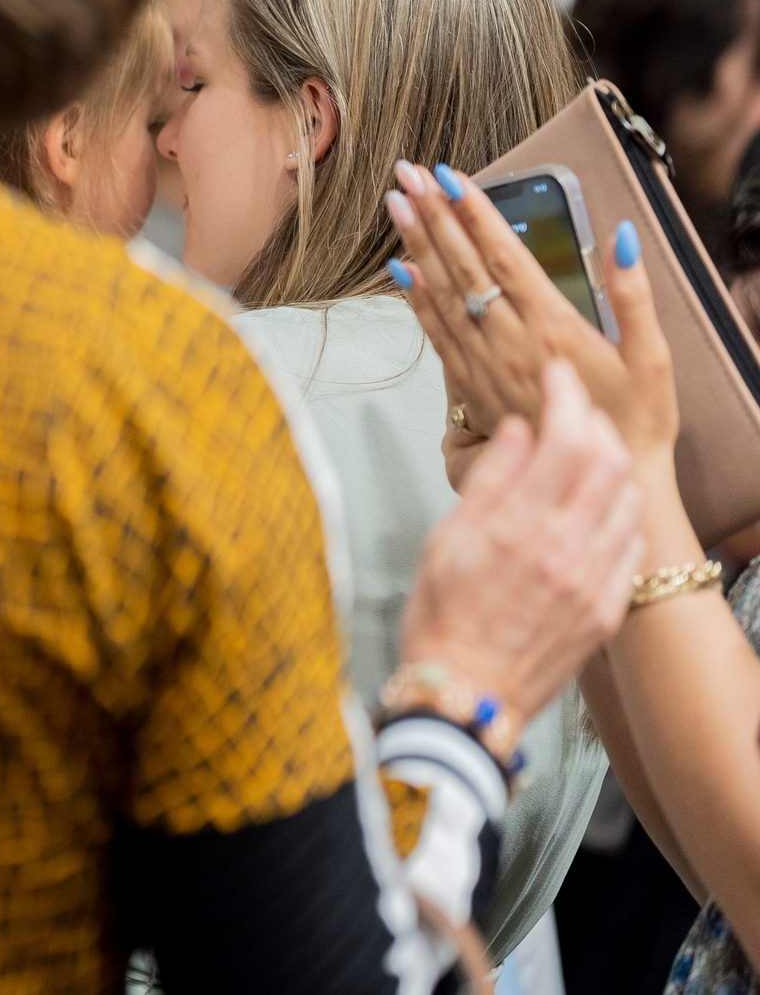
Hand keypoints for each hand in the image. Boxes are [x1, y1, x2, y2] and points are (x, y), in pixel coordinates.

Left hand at [386, 162, 677, 475]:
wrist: (603, 486)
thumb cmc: (634, 422)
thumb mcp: (651, 359)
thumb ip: (633, 296)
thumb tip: (621, 238)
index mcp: (554, 327)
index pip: (505, 256)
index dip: (474, 213)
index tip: (450, 176)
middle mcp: (511, 342)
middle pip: (465, 266)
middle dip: (435, 215)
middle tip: (408, 174)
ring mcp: (485, 364)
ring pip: (443, 294)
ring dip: (417, 245)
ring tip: (397, 204)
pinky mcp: (471, 386)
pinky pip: (436, 334)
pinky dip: (416, 298)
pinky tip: (400, 269)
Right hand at [400, 361, 644, 726]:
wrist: (465, 696)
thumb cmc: (440, 618)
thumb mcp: (444, 540)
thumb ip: (488, 482)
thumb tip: (520, 431)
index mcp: (518, 529)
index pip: (563, 439)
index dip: (566, 397)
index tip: (557, 375)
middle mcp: (564, 550)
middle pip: (607, 462)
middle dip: (595, 422)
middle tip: (574, 407)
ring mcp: (592, 581)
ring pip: (627, 500)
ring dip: (612, 464)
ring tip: (588, 451)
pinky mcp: (605, 608)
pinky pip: (630, 545)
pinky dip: (620, 511)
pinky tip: (598, 506)